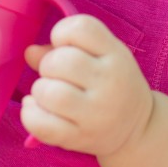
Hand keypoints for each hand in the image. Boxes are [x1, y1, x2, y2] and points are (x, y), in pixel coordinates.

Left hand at [21, 14, 153, 158]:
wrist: (138, 130)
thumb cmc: (111, 83)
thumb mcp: (100, 57)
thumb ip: (63, 48)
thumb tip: (29, 52)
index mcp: (116, 55)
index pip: (82, 28)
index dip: (62, 32)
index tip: (64, 44)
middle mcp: (110, 83)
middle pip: (61, 61)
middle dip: (48, 64)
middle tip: (56, 74)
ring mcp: (96, 114)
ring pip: (50, 93)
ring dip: (40, 90)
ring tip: (48, 93)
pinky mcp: (81, 138)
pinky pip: (42, 126)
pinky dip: (30, 114)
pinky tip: (36, 108)